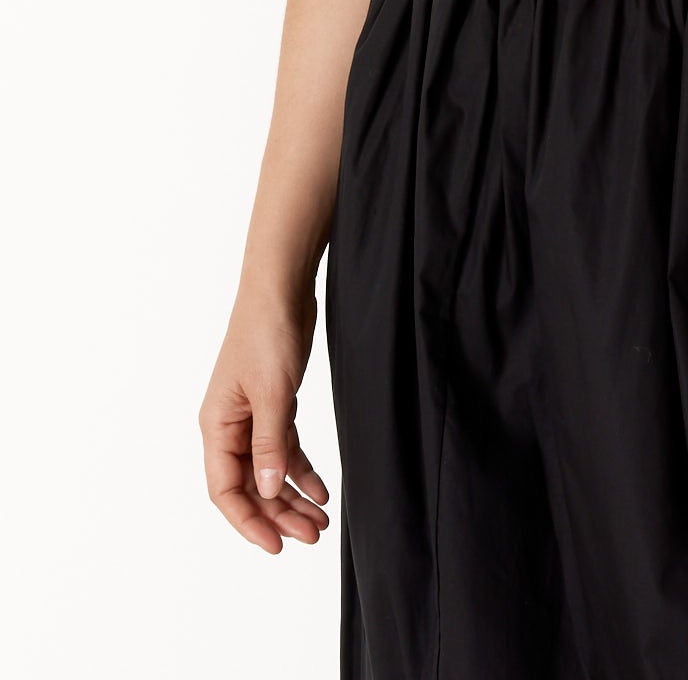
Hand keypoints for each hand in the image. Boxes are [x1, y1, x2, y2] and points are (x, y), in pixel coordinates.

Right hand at [199, 282, 331, 552]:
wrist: (281, 290)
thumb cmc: (266, 334)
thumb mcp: (272, 393)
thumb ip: (270, 444)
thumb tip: (265, 490)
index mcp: (217, 427)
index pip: (225, 491)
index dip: (248, 522)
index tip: (276, 545)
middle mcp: (230, 427)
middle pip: (251, 486)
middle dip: (279, 514)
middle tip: (313, 535)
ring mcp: (252, 417)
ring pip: (270, 471)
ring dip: (293, 496)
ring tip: (321, 521)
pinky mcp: (275, 404)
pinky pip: (285, 449)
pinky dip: (301, 469)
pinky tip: (321, 488)